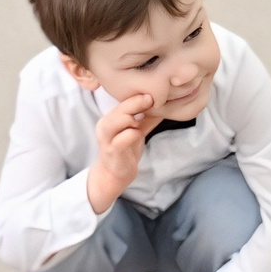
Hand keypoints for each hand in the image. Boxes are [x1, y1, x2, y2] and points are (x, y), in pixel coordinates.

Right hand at [84, 91, 154, 211]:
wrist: (115, 174)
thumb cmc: (126, 150)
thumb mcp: (137, 131)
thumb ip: (147, 119)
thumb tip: (165, 104)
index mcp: (110, 117)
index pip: (124, 100)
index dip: (139, 96)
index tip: (154, 96)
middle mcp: (105, 124)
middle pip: (123, 107)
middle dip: (139, 103)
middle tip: (153, 103)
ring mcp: (107, 137)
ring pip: (123, 118)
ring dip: (136, 118)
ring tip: (140, 124)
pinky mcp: (113, 149)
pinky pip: (127, 135)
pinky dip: (135, 133)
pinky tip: (139, 135)